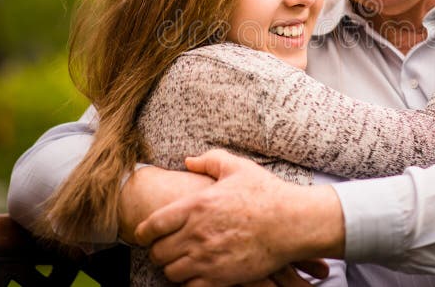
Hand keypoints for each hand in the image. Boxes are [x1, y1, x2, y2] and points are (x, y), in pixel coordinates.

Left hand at [134, 149, 343, 285]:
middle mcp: (196, 233)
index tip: (144, 234)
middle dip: (157, 250)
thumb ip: (210, 161)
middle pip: (157, 252)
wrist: (292, 223)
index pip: (152, 225)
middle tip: (163, 247)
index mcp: (195, 206)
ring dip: (172, 267)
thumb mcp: (238, 168)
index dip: (142, 231)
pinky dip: (188, 282)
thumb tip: (188, 160)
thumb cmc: (266, 194)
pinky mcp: (220, 277)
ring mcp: (207, 258)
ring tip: (179, 261)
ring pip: (171, 272)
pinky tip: (196, 273)